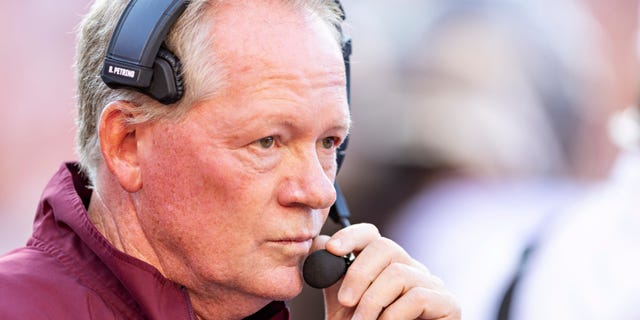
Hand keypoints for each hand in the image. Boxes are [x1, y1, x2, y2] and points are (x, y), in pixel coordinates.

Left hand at [311, 223, 459, 319]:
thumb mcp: (343, 304)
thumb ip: (333, 274)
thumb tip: (318, 243)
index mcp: (385, 265)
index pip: (371, 235)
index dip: (351, 236)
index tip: (332, 250)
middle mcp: (411, 269)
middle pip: (386, 247)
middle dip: (359, 273)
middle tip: (345, 301)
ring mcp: (431, 285)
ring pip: (399, 273)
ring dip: (373, 301)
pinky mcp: (448, 304)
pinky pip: (417, 297)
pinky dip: (393, 315)